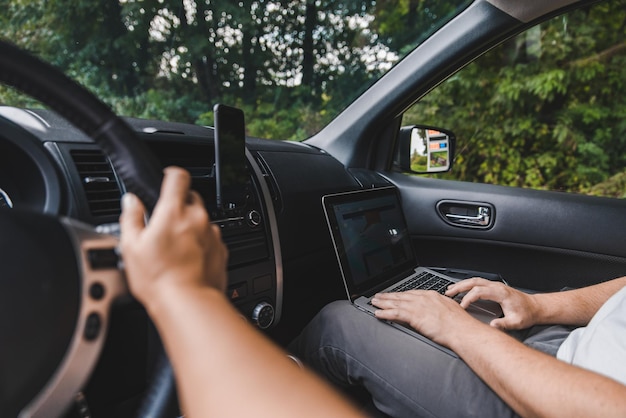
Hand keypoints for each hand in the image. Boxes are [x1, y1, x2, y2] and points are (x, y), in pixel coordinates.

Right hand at [119, 167, 227, 308]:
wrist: (188, 302)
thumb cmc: (158, 278)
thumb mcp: (132, 246)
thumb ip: (131, 218)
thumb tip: (130, 201)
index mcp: (174, 211)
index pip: (178, 176)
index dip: (172, 173)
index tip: (167, 177)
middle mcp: (198, 218)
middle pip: (192, 197)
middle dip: (179, 205)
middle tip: (165, 223)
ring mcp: (213, 233)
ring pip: (202, 220)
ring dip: (191, 226)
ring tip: (175, 247)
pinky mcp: (222, 250)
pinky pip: (211, 238)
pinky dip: (201, 243)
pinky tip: (188, 259)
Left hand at [371, 290, 476, 346]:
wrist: (462, 330)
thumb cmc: (460, 324)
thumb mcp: (450, 310)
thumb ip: (440, 309)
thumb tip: (437, 313)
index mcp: (432, 296)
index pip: (412, 293)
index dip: (401, 295)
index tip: (394, 295)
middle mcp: (423, 298)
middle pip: (401, 296)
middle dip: (388, 296)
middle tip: (378, 296)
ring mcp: (418, 306)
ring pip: (396, 303)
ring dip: (383, 303)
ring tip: (374, 302)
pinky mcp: (414, 316)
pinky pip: (395, 313)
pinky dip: (385, 313)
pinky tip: (378, 313)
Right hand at [445, 278, 537, 329]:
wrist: (536, 307)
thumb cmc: (527, 314)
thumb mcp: (517, 322)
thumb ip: (504, 324)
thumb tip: (491, 326)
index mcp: (501, 293)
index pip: (479, 292)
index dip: (468, 298)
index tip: (461, 306)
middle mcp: (497, 286)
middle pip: (474, 282)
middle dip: (459, 287)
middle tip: (448, 292)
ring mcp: (495, 285)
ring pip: (475, 280)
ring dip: (462, 284)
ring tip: (450, 289)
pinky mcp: (495, 287)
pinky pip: (478, 283)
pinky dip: (468, 285)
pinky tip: (462, 289)